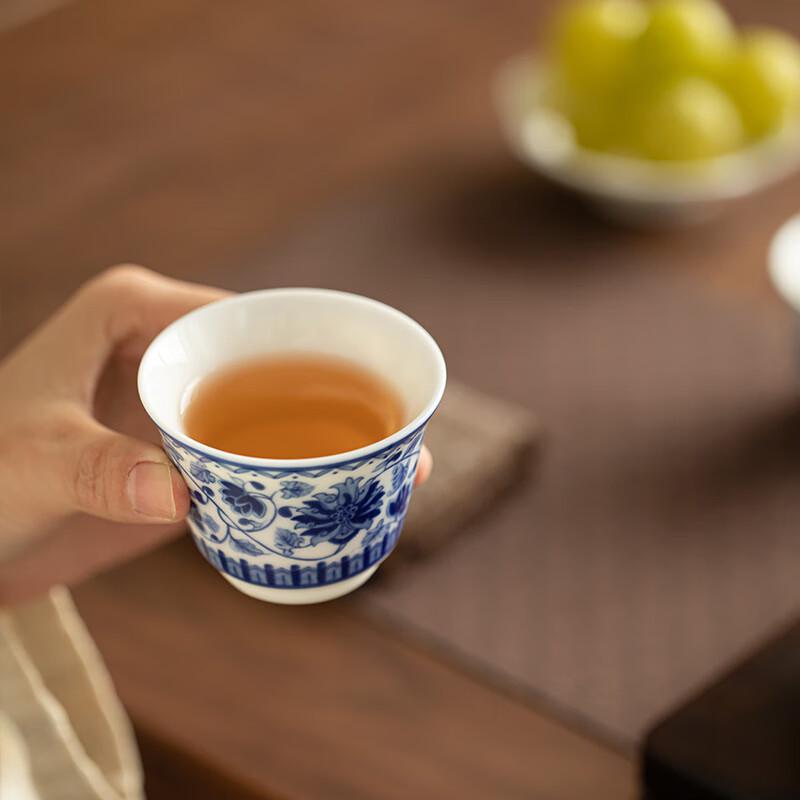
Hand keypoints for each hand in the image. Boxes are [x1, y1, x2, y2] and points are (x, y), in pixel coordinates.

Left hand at [0, 266, 431, 603]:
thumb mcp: (32, 458)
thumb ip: (98, 468)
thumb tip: (178, 494)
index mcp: (137, 312)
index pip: (244, 314)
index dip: (312, 345)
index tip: (374, 382)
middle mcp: (171, 349)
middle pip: (276, 365)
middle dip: (342, 397)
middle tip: (404, 435)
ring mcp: (184, 403)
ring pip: (276, 413)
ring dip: (331, 440)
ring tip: (399, 469)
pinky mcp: (188, 454)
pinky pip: (256, 457)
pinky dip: (298, 477)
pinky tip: (343, 497)